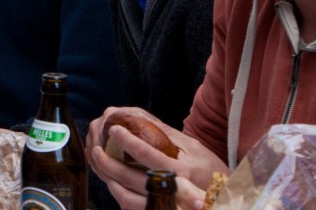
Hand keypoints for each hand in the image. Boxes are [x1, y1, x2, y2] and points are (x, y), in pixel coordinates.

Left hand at [86, 109, 222, 209]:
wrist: (220, 199)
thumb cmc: (207, 169)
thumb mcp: (193, 147)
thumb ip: (166, 134)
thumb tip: (137, 116)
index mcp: (182, 172)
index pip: (150, 157)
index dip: (129, 142)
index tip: (114, 128)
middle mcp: (172, 193)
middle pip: (133, 182)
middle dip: (109, 165)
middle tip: (96, 149)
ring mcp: (163, 208)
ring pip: (127, 200)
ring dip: (109, 182)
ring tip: (100, 164)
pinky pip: (131, 209)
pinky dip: (117, 194)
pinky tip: (110, 180)